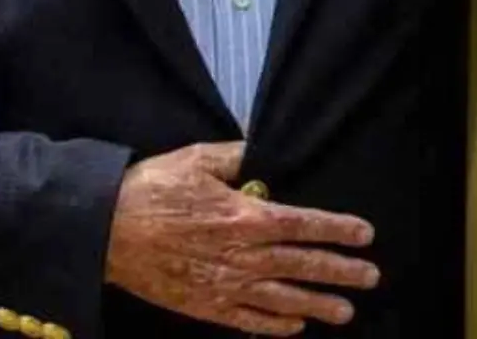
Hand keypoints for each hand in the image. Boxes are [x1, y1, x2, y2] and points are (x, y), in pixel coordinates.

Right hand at [104, 142, 379, 334]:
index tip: (365, 234)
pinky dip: (274, 326)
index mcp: (245, 216)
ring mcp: (225, 285)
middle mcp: (243, 255)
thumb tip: (261, 155)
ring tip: (346, 311)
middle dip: (340, 271)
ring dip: (318, 305)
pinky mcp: (204, 306)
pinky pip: (248, 320)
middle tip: (371, 277)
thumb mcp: (196, 159)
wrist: (105, 229)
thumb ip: (236, 157)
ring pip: (283, 299)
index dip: (338, 229)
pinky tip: (294, 328)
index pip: (305, 223)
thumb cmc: (151, 189)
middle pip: (303, 264)